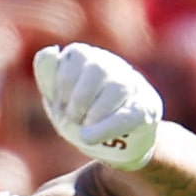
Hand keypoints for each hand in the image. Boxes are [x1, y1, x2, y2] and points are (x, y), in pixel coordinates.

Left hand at [34, 43, 160, 171]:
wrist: (115, 144)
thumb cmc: (82, 116)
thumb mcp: (58, 98)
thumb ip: (48, 74)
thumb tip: (48, 52)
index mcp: (91, 58)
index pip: (77, 53)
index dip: (62, 82)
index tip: (59, 103)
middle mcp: (115, 66)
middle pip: (98, 68)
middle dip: (78, 98)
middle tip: (71, 118)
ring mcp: (134, 85)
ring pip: (117, 87)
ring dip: (94, 113)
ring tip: (84, 128)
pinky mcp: (147, 108)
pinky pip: (129, 115)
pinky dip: (105, 128)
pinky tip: (89, 137)